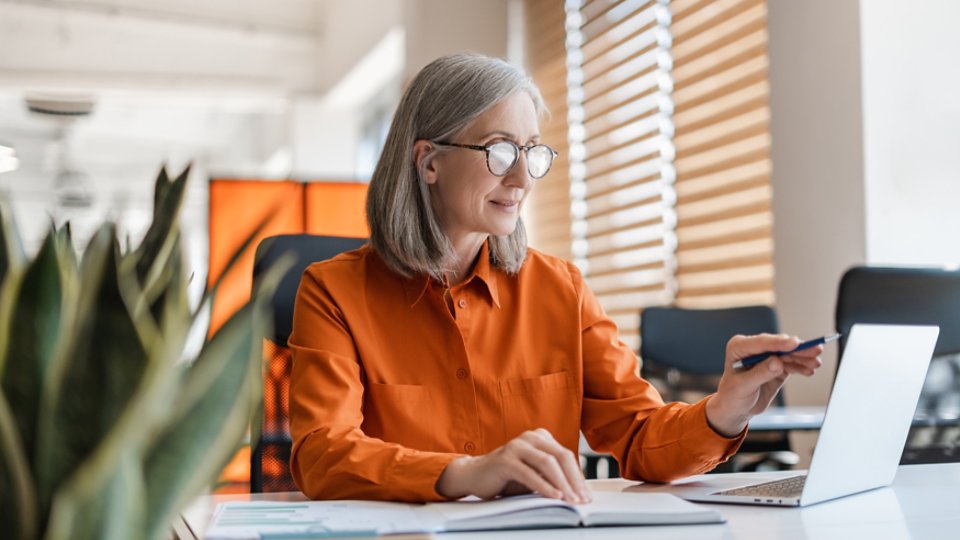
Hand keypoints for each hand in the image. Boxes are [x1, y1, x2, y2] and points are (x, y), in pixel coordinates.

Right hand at [435, 428, 591, 503]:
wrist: (474, 475)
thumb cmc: (506, 477)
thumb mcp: (534, 475)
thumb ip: (552, 476)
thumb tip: (577, 491)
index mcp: (540, 438)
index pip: (566, 456)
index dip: (578, 476)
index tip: (586, 495)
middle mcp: (530, 437)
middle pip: (561, 456)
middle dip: (574, 480)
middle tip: (582, 498)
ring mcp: (517, 446)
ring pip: (548, 463)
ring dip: (562, 483)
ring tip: (571, 499)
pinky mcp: (505, 459)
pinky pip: (530, 473)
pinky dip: (544, 486)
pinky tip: (554, 496)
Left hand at [706, 333, 822, 436]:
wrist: (735, 408)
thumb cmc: (732, 396)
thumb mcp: (743, 386)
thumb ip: (760, 373)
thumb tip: (777, 362)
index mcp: (739, 347)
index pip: (761, 342)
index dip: (779, 342)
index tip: (794, 343)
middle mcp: (753, 349)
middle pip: (779, 346)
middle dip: (797, 349)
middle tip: (815, 350)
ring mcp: (766, 357)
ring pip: (788, 354)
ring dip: (803, 358)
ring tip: (816, 363)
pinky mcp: (776, 367)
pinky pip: (790, 364)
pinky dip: (800, 367)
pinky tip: (809, 370)